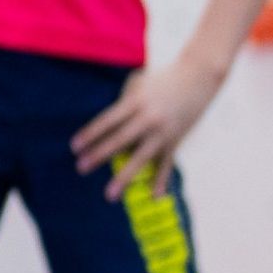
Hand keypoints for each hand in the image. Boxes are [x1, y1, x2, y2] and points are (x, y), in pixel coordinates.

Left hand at [72, 54, 223, 200]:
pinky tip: (153, 196)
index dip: (90, 134)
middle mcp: (148, 118)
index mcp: (135, 102)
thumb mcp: (137, 84)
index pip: (107, 121)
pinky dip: (160, 180)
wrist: (198, 76)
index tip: (74, 147)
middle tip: (81, 168)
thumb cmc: (161, 78)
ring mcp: (163, 132)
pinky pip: (166, 164)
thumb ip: (123, 102)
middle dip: (99, 155)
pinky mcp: (176, 140)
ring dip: (125, 177)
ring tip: (110, 195)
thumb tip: (108, 125)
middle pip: (120, 140)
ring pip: (141, 158)